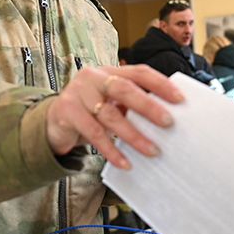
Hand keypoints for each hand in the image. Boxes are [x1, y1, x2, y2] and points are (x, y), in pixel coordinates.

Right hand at [45, 64, 183, 169]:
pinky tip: (125, 162)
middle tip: (168, 122)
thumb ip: (131, 104)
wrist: (53, 121)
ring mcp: (78, 93)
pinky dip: (111, 150)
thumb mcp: (110, 102)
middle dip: (149, 106)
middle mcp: (93, 77)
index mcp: (109, 71)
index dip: (160, 84)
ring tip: (152, 150)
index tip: (180, 99)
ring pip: (110, 115)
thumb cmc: (90, 111)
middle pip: (124, 89)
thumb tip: (166, 117)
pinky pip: (94, 133)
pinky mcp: (67, 112)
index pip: (139, 72)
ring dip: (133, 135)